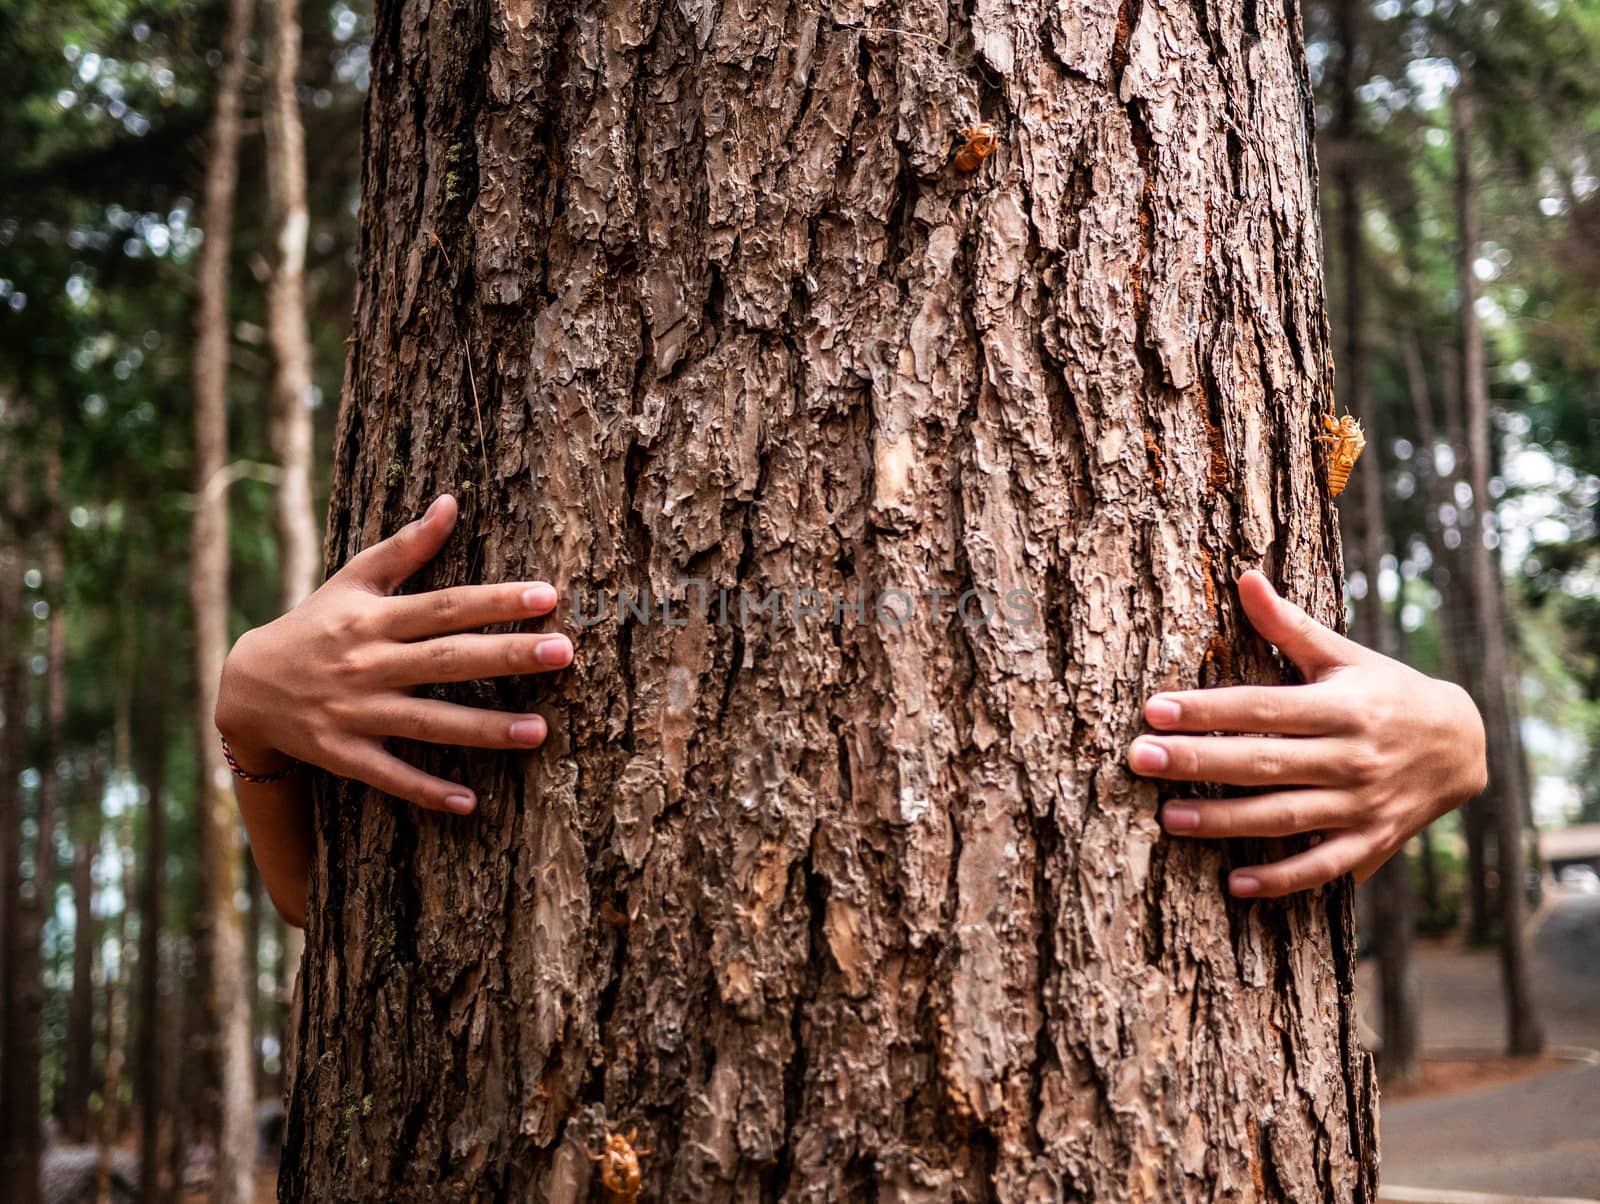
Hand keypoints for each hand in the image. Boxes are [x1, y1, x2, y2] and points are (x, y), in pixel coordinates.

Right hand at [215, 494, 573, 814]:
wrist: (245, 689)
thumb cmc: (314, 626)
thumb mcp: (351, 581)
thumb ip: (405, 547)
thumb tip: (450, 502)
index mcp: (375, 618)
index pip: (446, 606)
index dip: (497, 601)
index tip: (548, 596)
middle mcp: (368, 664)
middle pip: (447, 660)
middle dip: (507, 656)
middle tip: (563, 652)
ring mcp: (356, 712)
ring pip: (428, 722)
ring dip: (484, 728)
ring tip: (540, 731)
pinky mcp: (343, 755)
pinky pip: (390, 775)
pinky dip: (426, 790)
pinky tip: (469, 803)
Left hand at [1127, 569, 1486, 897]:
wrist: (1463, 745)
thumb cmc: (1385, 691)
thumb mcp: (1343, 656)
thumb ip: (1288, 625)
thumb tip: (1244, 577)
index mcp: (1341, 706)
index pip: (1262, 708)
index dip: (1207, 709)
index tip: (1154, 709)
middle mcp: (1352, 757)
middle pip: (1264, 762)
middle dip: (1198, 761)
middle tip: (1140, 759)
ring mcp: (1362, 805)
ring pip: (1284, 817)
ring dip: (1225, 822)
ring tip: (1168, 818)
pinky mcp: (1371, 842)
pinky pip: (1323, 868)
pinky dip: (1282, 879)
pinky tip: (1235, 885)